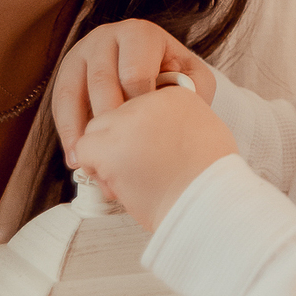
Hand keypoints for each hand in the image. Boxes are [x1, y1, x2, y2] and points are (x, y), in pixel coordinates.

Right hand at [52, 19, 216, 162]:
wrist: (154, 68)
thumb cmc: (174, 78)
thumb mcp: (192, 79)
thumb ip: (188, 90)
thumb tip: (168, 108)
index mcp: (141, 34)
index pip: (134, 72)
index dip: (139, 107)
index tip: (145, 133)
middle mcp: (108, 36)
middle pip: (102, 81)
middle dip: (109, 121)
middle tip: (117, 152)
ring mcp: (83, 51)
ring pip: (74, 91)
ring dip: (83, 130)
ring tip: (90, 163)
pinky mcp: (66, 71)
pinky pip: (60, 102)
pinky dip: (67, 132)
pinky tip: (76, 157)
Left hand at [72, 87, 236, 230]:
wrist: (210, 200)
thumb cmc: (210, 180)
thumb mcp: (206, 135)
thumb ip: (179, 125)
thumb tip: (158, 138)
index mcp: (176, 94)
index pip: (140, 105)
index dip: (140, 132)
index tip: (150, 152)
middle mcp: (150, 99)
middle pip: (115, 113)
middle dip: (117, 140)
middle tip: (132, 166)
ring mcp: (128, 122)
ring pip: (95, 129)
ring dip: (104, 154)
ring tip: (126, 179)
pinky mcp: (109, 147)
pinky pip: (84, 151)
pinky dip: (93, 168)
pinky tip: (114, 184)